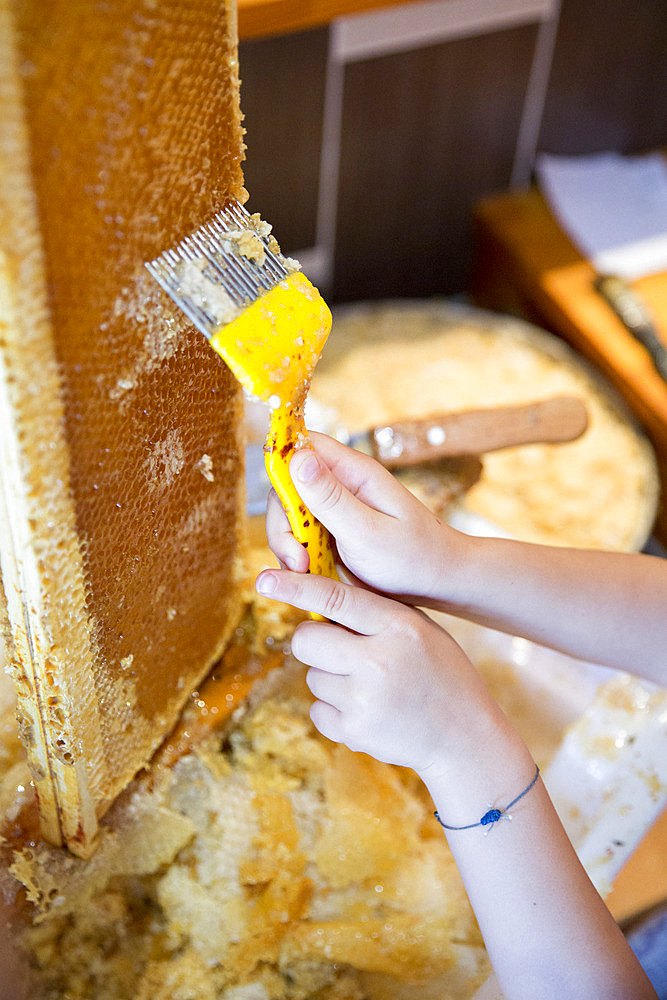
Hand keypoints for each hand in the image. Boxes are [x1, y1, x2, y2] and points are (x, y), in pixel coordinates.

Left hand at [255, 566, 501, 777]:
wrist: (464, 736)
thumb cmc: (440, 672)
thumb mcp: (420, 629)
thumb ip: (375, 611)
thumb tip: (322, 589)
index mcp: (399, 626)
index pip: (336, 598)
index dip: (295, 587)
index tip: (265, 579)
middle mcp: (380, 660)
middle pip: (307, 640)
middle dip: (314, 642)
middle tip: (339, 651)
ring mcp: (365, 698)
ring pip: (312, 676)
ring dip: (331, 679)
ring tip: (370, 687)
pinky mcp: (355, 730)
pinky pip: (317, 709)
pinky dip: (335, 710)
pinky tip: (369, 710)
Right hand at [266, 433, 462, 603]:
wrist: (440, 583)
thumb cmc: (413, 556)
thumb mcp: (367, 530)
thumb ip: (330, 497)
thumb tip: (297, 456)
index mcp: (354, 472)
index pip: (302, 446)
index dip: (281, 466)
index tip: (281, 507)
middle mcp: (342, 485)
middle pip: (287, 487)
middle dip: (283, 523)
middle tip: (296, 560)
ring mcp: (336, 509)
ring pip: (291, 516)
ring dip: (287, 544)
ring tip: (305, 571)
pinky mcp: (334, 532)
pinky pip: (302, 536)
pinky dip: (297, 556)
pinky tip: (310, 574)